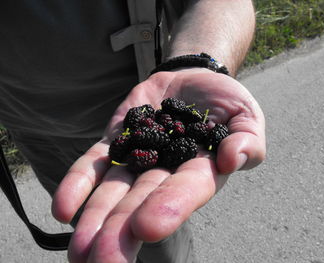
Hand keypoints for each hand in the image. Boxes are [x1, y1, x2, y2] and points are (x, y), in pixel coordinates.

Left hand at [51, 68, 265, 262]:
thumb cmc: (224, 102)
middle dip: (122, 232)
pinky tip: (64, 209)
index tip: (146, 227)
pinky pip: (94, 165)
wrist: (191, 80)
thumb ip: (248, 140)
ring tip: (79, 251)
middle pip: (142, 203)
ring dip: (96, 219)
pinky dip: (78, 185)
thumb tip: (232, 159)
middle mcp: (166, 172)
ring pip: (114, 192)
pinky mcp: (116, 142)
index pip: (185, 192)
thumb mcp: (246, 115)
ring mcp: (138, 158)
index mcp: (200, 171)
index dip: (169, 208)